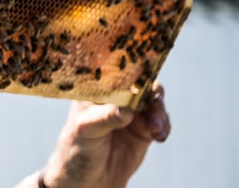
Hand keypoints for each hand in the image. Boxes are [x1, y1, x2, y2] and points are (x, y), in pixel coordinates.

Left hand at [39, 82, 169, 187]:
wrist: (88, 180)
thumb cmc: (78, 150)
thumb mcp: (87, 130)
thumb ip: (106, 118)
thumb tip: (127, 109)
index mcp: (93, 90)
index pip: (112, 71)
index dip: (129, 67)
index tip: (142, 71)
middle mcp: (113, 96)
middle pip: (138, 82)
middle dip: (150, 91)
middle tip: (155, 103)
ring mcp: (130, 111)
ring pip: (153, 99)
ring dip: (159, 110)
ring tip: (157, 130)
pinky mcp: (143, 127)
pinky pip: (161, 119)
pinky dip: (164, 125)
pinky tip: (160, 137)